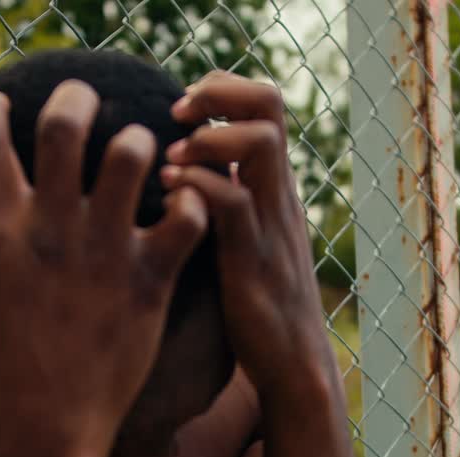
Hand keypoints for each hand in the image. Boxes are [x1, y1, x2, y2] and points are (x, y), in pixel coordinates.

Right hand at [0, 82, 209, 456]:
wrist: (46, 432)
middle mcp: (52, 229)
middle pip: (65, 125)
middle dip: (76, 96)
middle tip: (87, 99)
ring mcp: (105, 251)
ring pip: (132, 156)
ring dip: (139, 143)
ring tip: (144, 153)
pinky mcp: (150, 279)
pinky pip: (185, 218)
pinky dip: (191, 201)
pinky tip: (185, 205)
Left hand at [161, 71, 336, 401]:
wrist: (291, 365)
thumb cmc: (256, 303)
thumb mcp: (242, 236)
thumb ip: (223, 197)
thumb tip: (179, 168)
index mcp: (274, 183)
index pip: (263, 101)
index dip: (219, 88)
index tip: (179, 110)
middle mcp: (278, 193)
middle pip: (267, 104)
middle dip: (215, 94)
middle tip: (175, 117)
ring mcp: (270, 223)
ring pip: (258, 143)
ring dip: (206, 139)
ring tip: (170, 163)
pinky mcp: (253, 260)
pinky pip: (234, 203)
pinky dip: (197, 188)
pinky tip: (168, 198)